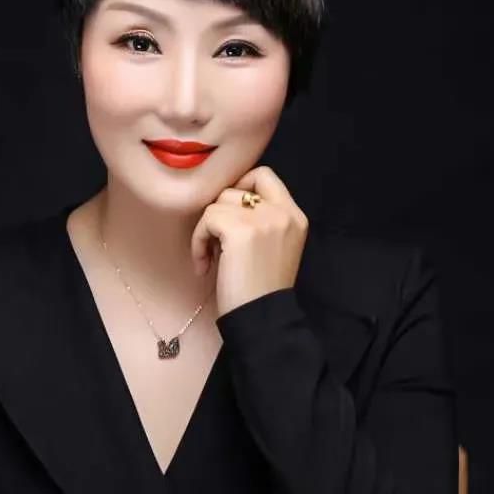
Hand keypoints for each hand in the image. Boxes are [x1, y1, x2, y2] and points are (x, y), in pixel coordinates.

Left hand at [191, 165, 308, 318]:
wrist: (263, 318)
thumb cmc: (262, 290)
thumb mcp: (276, 247)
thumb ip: (264, 220)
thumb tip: (227, 202)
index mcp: (295, 216)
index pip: (264, 175)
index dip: (241, 187)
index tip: (230, 215)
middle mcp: (283, 212)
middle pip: (236, 188)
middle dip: (220, 213)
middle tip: (218, 242)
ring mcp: (263, 218)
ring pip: (218, 203)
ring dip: (206, 230)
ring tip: (210, 258)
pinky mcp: (239, 229)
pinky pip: (207, 219)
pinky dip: (198, 242)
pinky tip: (205, 266)